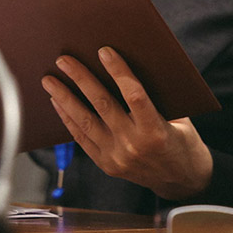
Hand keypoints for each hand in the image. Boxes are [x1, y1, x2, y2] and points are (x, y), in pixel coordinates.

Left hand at [42, 46, 212, 199]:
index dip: (119, 72)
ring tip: (50, 80)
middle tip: (64, 60)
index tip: (104, 51)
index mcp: (156, 131)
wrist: (181, 181)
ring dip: (65, 98)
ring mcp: (117, 157)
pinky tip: (58, 102)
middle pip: (102, 105)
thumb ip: (157, 97)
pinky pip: (82, 138)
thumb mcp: (180, 118)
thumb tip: (127, 67)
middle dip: (81, 79)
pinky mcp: (107, 165)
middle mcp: (134, 145)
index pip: (134, 95)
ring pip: (85, 122)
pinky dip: (68, 118)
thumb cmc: (182, 141)